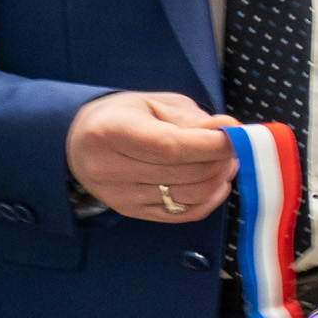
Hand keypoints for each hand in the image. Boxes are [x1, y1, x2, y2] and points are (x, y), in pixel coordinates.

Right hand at [66, 90, 241, 221]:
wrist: (81, 143)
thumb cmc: (124, 116)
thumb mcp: (155, 104)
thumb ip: (192, 118)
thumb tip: (228, 128)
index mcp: (110, 133)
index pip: (170, 147)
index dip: (211, 145)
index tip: (236, 136)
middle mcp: (109, 169)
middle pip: (184, 174)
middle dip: (220, 160)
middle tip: (233, 146)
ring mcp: (119, 196)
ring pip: (188, 197)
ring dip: (218, 179)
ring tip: (225, 161)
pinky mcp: (131, 213)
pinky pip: (184, 214)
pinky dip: (209, 199)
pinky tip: (215, 181)